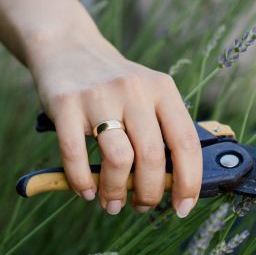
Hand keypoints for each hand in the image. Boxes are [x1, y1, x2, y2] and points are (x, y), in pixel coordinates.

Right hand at [30, 41, 201, 216]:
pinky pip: (76, 154)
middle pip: (152, 156)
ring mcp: (99, 96)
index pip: (186, 142)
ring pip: (119, 159)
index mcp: (162, 89)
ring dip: (116, 191)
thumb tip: (174, 187)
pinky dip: (81, 181)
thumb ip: (162, 132)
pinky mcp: (66, 104)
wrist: (68, 47)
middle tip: (142, 206)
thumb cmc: (115, 85)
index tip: (183, 207)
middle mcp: (134, 90)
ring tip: (112, 203)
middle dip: (150, 193)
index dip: (189, 181)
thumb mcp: (148, 95)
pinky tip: (86, 191)